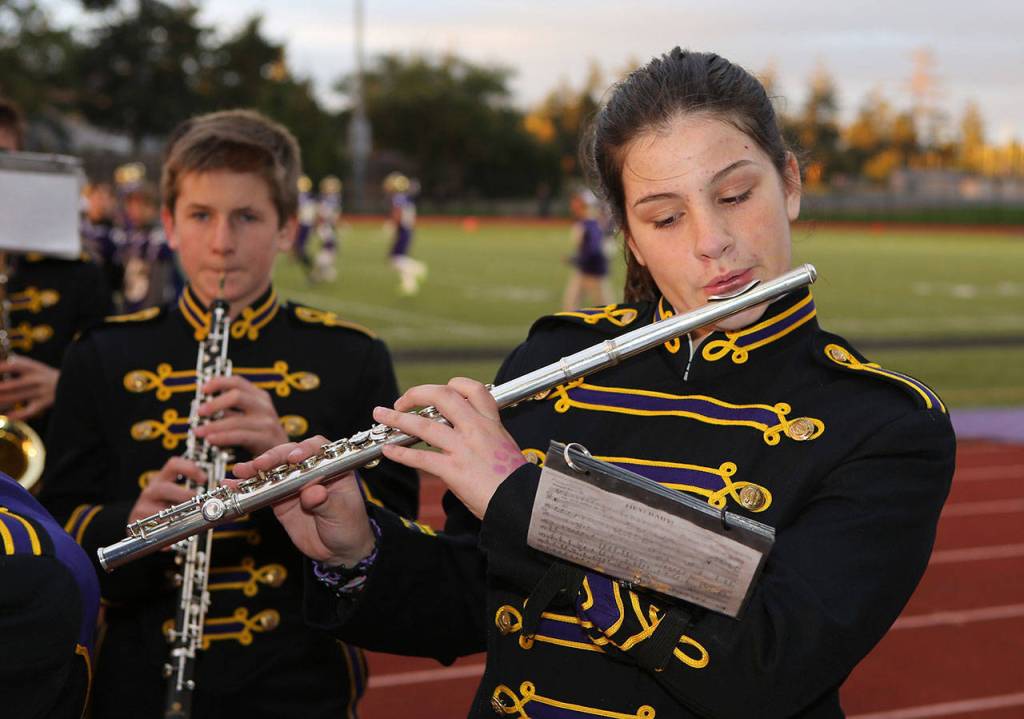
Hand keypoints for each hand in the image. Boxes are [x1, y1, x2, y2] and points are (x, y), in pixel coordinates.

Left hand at [0, 355, 58, 420]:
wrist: (74, 383)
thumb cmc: (47, 376)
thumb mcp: (36, 366)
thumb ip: (19, 363)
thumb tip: (3, 362)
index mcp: (33, 368)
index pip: (15, 366)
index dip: (2, 368)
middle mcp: (37, 379)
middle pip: (15, 384)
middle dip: (1, 388)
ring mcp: (41, 392)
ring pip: (18, 397)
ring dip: (4, 400)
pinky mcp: (44, 403)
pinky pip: (29, 410)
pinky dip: (18, 414)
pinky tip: (8, 416)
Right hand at [128, 456, 205, 523]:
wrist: (143, 528)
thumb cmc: (167, 511)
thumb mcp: (178, 499)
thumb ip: (194, 496)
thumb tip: (218, 495)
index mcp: (163, 479)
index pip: (173, 464)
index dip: (189, 468)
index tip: (204, 478)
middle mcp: (152, 489)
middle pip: (165, 487)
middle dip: (185, 496)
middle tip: (198, 504)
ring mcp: (143, 504)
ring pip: (159, 507)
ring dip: (177, 512)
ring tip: (188, 517)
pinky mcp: (139, 519)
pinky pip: (155, 523)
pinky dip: (169, 527)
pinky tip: (175, 530)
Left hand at [193, 375, 287, 454]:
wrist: (279, 457)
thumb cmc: (258, 437)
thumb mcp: (245, 419)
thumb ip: (229, 412)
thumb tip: (203, 408)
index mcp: (259, 397)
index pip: (238, 382)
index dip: (219, 382)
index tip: (203, 389)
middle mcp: (264, 406)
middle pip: (237, 396)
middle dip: (214, 403)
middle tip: (200, 412)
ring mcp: (268, 422)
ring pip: (236, 419)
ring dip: (214, 425)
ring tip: (199, 431)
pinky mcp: (267, 438)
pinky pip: (241, 435)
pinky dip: (224, 437)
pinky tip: (211, 440)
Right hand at [233, 436, 375, 565]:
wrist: (339, 551)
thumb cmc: (349, 527)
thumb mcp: (342, 514)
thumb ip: (327, 502)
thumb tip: (313, 492)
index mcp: (333, 467)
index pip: (318, 449)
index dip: (305, 449)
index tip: (294, 458)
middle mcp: (311, 471)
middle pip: (290, 455)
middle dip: (273, 457)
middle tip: (260, 465)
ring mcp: (293, 484)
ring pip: (272, 470)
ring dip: (255, 469)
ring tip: (240, 472)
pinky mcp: (280, 499)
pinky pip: (261, 490)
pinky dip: (246, 488)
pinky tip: (231, 486)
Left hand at [372, 378, 524, 519]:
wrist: (523, 503)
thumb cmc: (517, 482)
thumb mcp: (507, 448)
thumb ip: (488, 438)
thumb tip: (473, 437)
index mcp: (491, 423)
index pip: (473, 389)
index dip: (453, 385)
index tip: (440, 391)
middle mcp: (476, 429)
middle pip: (442, 396)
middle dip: (417, 394)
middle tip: (402, 400)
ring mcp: (463, 448)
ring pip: (424, 425)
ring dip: (398, 418)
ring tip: (381, 415)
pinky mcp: (453, 470)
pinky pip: (421, 457)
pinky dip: (401, 453)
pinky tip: (389, 450)